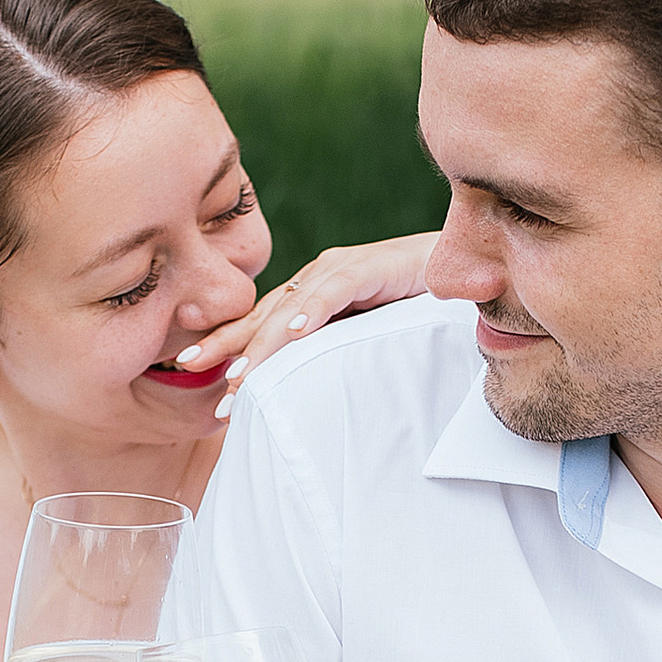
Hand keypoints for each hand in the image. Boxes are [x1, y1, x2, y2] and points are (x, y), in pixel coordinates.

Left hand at [166, 234, 441, 410]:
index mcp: (313, 294)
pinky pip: (337, 290)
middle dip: (225, 343)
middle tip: (188, 369)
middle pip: (263, 313)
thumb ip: (333, 355)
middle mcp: (320, 277)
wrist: (473, 271)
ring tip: (238, 374)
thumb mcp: (364, 339)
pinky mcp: (375, 266)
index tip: (189, 372)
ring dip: (262, 343)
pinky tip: (294, 333)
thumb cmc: (419, 309)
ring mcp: (344, 269)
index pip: (260, 322)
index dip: (226, 345)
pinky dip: (314, 311)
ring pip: (292, 307)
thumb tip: (300, 395)